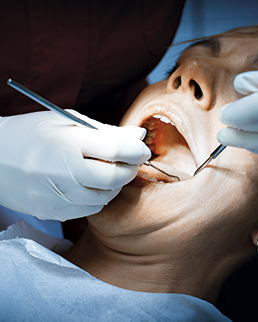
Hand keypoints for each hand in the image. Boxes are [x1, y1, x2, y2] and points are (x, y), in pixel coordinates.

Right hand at [0, 110, 150, 220]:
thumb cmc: (31, 133)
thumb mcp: (66, 121)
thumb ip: (105, 131)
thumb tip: (139, 137)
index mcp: (66, 142)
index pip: (116, 149)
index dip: (137, 150)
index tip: (142, 149)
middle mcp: (63, 171)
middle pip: (115, 178)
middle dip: (129, 170)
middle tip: (128, 161)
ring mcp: (56, 196)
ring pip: (105, 198)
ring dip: (115, 185)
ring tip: (107, 172)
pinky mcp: (52, 211)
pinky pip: (89, 210)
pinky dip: (98, 197)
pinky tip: (90, 185)